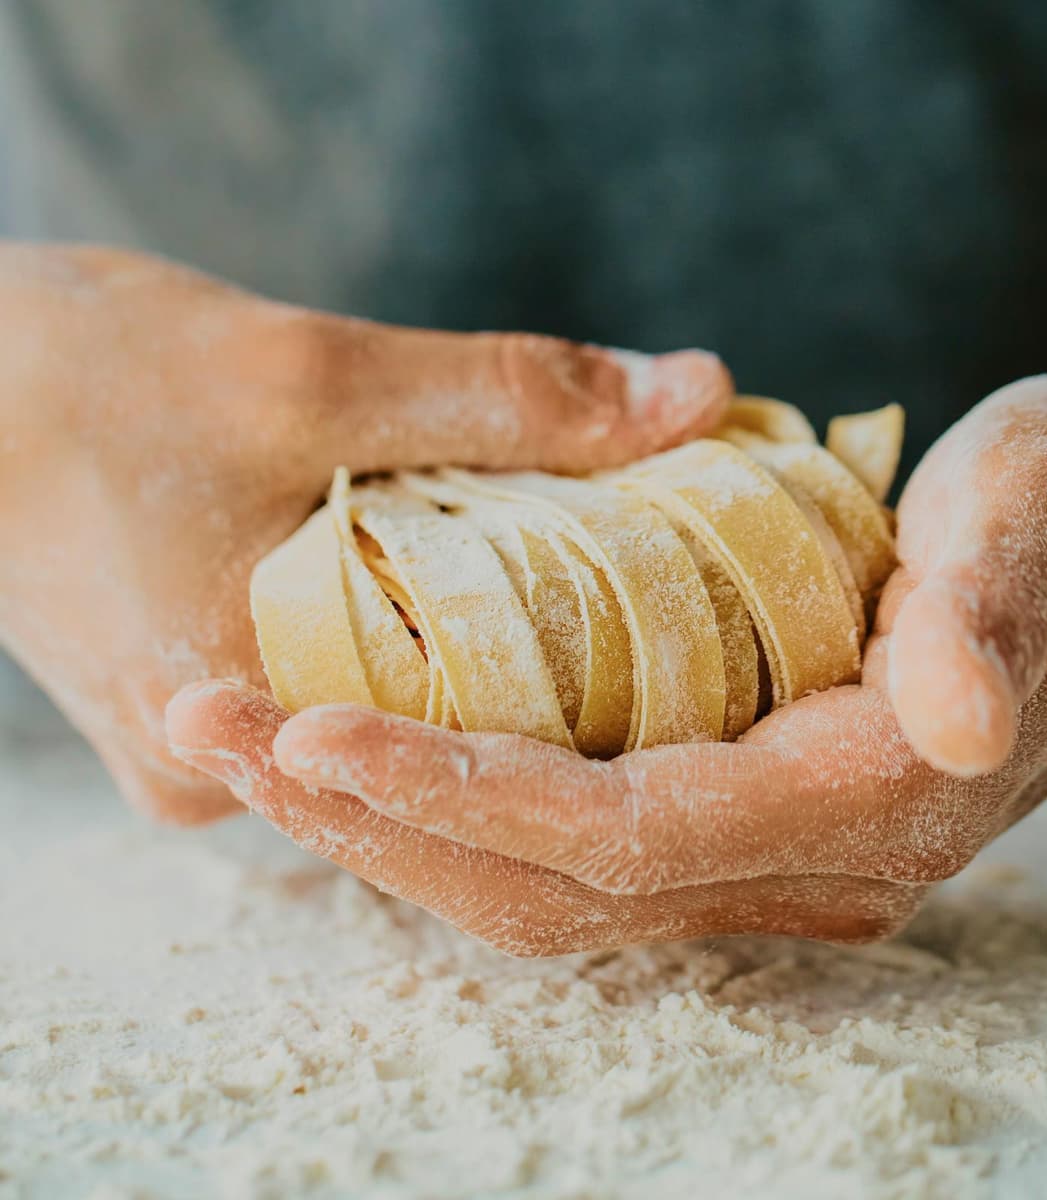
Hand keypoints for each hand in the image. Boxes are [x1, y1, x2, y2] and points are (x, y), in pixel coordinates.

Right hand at [0, 243, 730, 822]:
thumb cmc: (77, 378)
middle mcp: (226, 773)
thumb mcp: (312, 370)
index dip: (608, 665)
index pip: (485, 731)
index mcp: (247, 716)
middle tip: (656, 570)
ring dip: (474, 633)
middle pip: (441, 727)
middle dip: (549, 650)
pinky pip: (341, 685)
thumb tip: (695, 392)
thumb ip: (510, 392)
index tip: (698, 603)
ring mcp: (210, 750)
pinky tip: (464, 571)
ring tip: (576, 564)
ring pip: (390, 705)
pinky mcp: (200, 707)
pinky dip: (405, 628)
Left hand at [167, 375, 1046, 953]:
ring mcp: (763, 851)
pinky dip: (450, 805)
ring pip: (539, 883)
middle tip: (215, 735)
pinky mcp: (733, 812)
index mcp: (864, 800)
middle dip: (374, 823)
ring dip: (386, 823)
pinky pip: (564, 843)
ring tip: (249, 748)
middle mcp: (803, 862)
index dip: (463, 795)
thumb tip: (946, 710)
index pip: (624, 835)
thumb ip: (998, 614)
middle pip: (549, 887)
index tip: (309, 734)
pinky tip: (365, 748)